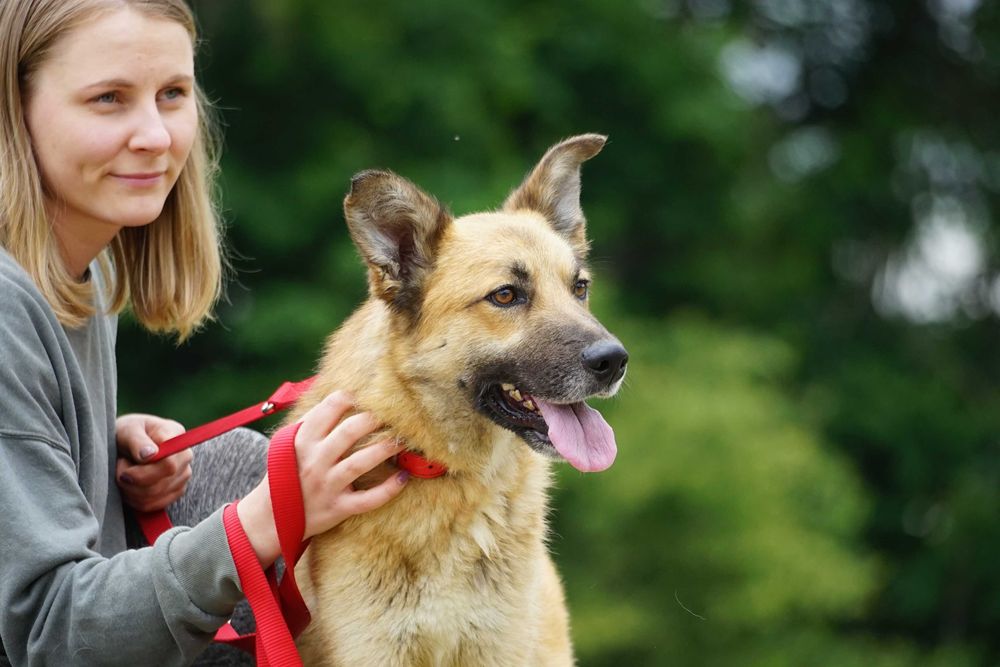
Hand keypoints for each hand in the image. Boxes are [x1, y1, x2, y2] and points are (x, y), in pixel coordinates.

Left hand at [115, 413, 192, 512]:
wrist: (126, 443)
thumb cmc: (127, 433)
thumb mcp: (127, 429)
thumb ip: (137, 440)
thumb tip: (149, 455)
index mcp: (176, 436)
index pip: (168, 464)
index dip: (143, 472)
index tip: (123, 468)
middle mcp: (184, 456)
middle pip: (162, 483)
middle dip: (133, 482)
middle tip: (119, 470)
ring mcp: (182, 475)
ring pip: (155, 497)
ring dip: (131, 491)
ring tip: (124, 475)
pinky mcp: (175, 491)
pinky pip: (153, 505)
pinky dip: (135, 500)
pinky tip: (130, 486)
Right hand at [237, 391, 408, 565]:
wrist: (270, 517)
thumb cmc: (287, 474)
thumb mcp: (290, 444)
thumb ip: (314, 422)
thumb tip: (342, 396)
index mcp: (303, 440)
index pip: (328, 409)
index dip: (351, 398)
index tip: (367, 395)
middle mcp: (315, 461)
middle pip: (348, 432)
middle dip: (373, 419)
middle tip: (392, 415)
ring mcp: (327, 485)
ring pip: (359, 464)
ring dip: (384, 450)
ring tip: (402, 441)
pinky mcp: (338, 508)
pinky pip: (367, 500)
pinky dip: (388, 490)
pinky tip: (403, 477)